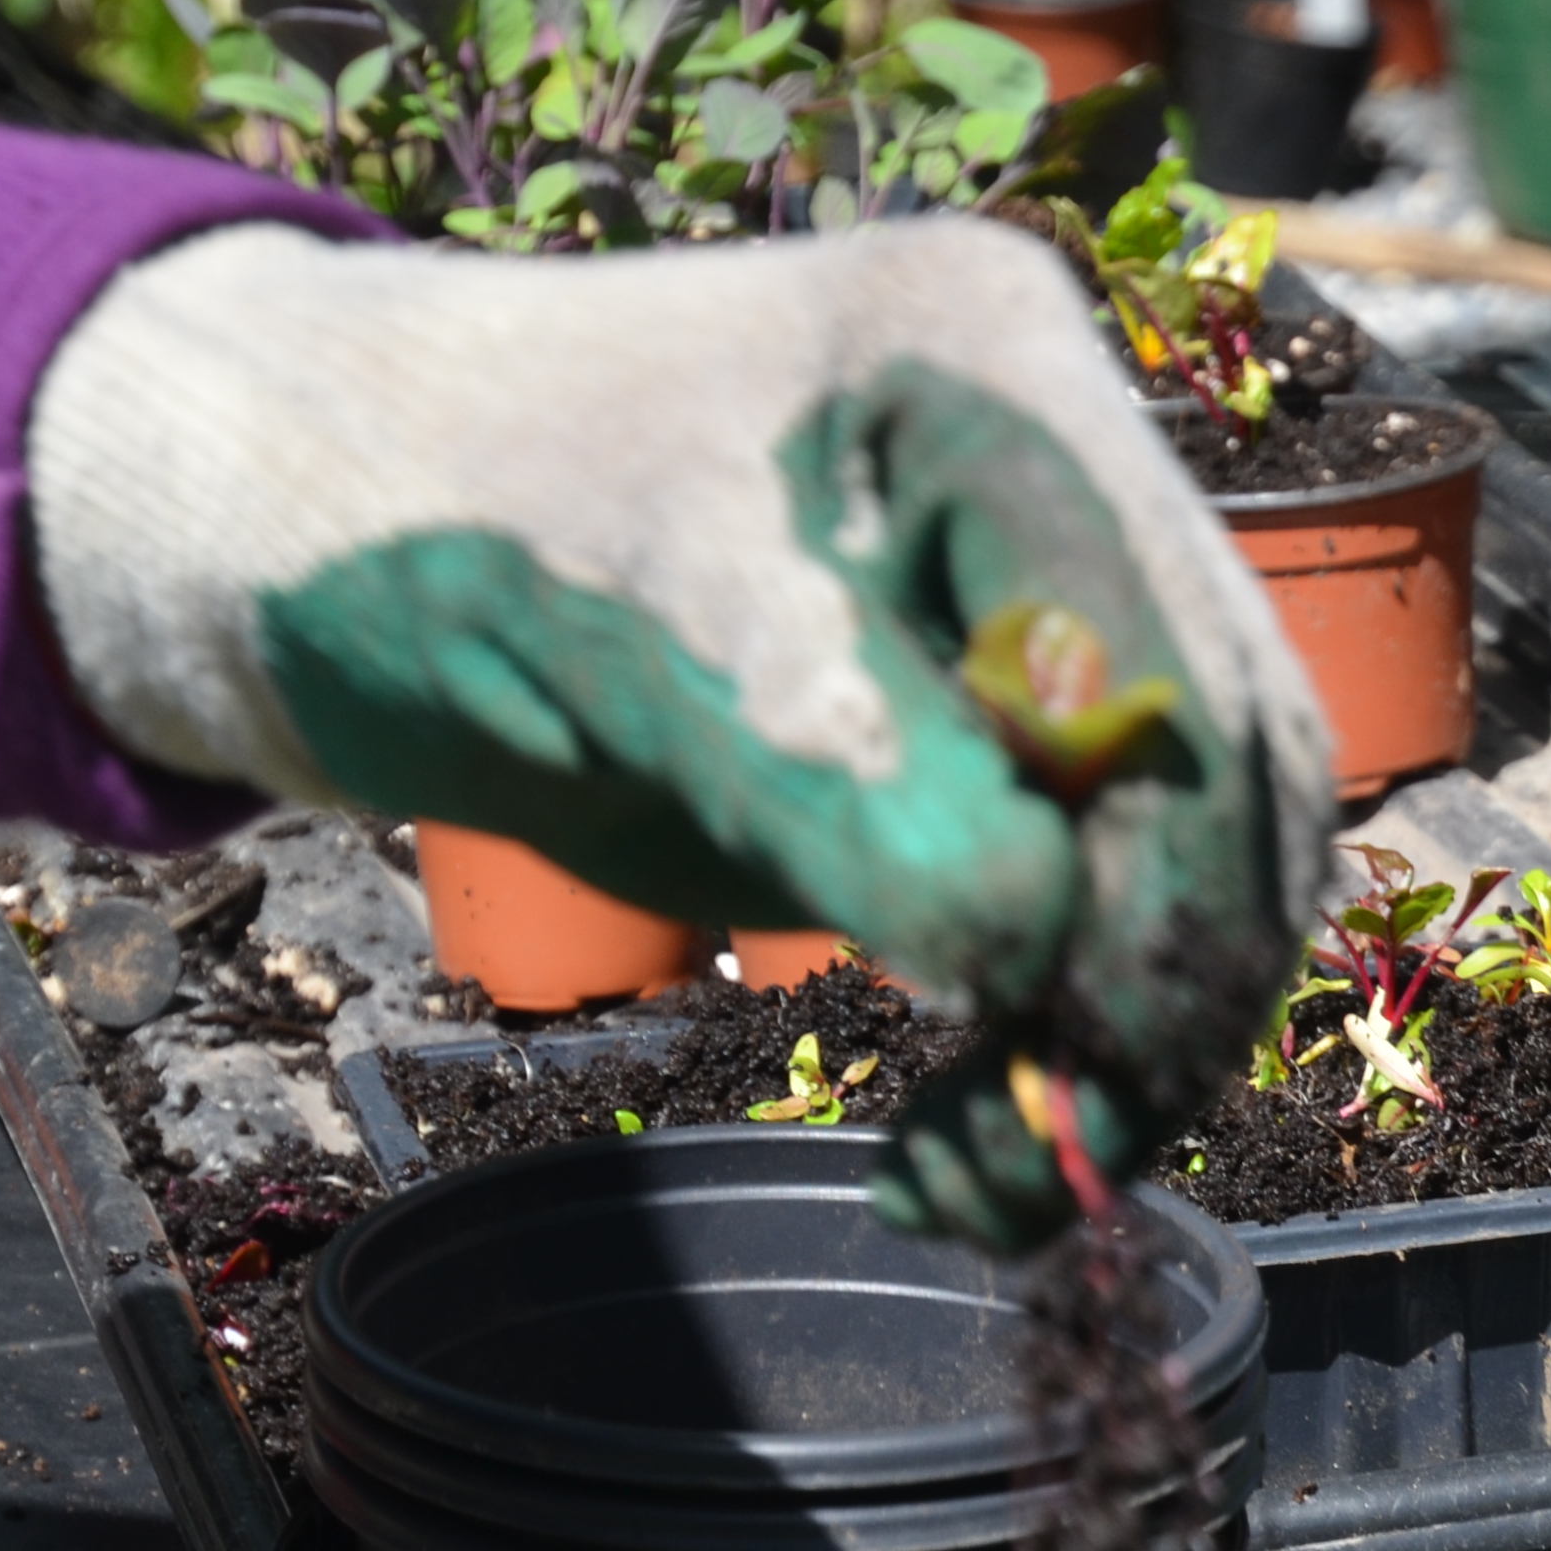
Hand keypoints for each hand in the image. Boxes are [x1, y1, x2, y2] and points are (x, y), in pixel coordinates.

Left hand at [24, 216, 1329, 1231]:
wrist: (317, 530)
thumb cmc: (430, 536)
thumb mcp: (636, 644)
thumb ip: (845, 773)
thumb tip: (1034, 946)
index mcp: (988, 370)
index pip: (1168, 675)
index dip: (1136, 888)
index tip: (1015, 1054)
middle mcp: (1058, 468)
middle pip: (1233, 773)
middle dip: (1159, 992)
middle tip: (1036, 1169)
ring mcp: (1039, 594)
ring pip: (1208, 855)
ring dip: (1135, 1043)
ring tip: (988, 1179)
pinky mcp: (994, 726)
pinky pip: (1114, 895)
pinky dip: (1072, 1037)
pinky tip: (968, 1133)